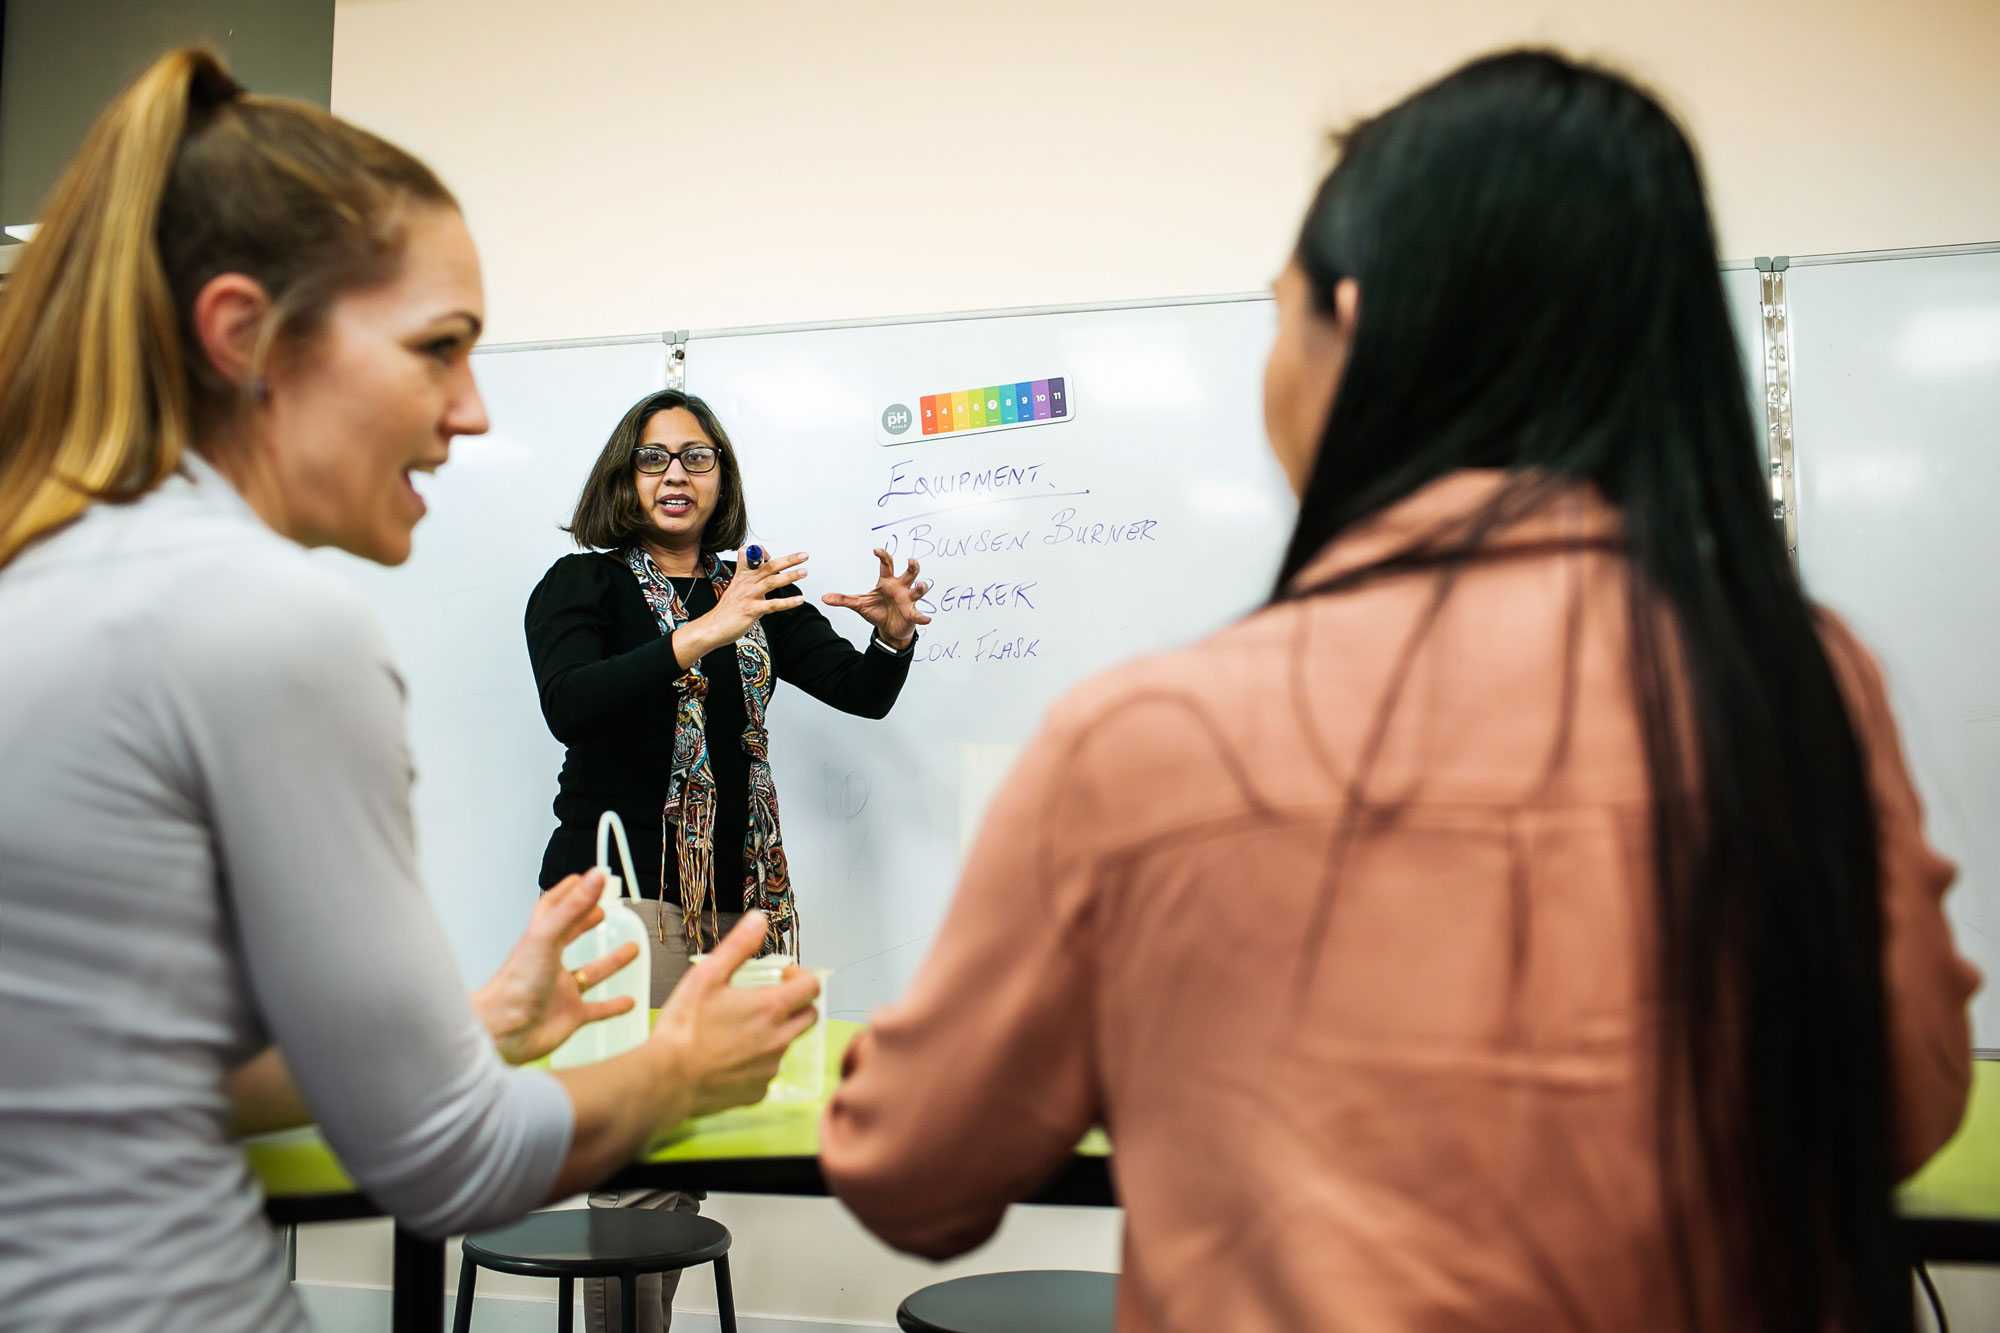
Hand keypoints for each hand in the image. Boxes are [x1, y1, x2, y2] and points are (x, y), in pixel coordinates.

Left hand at [472, 871, 642, 1065]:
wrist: (503, 1031)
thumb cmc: (515, 985)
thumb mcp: (547, 937)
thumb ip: (573, 907)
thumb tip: (596, 876)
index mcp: (540, 940)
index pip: (553, 908)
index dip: (569, 892)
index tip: (586, 879)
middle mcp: (549, 963)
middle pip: (570, 936)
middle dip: (586, 922)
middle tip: (605, 911)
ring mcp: (561, 990)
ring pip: (590, 973)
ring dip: (611, 962)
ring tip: (632, 949)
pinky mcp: (570, 1015)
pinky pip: (597, 1009)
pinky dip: (614, 1006)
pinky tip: (628, 1002)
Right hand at [648, 911, 820, 1117]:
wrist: (666, 1079)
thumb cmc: (684, 1028)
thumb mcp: (707, 975)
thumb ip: (738, 946)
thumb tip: (759, 920)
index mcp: (771, 1008)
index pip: (812, 988)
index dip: (801, 978)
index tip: (783, 977)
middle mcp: (778, 1040)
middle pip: (809, 1017)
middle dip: (795, 1005)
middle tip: (767, 1000)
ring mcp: (769, 1068)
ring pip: (785, 1044)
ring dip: (773, 1033)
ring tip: (738, 1029)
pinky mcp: (757, 1091)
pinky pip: (766, 1072)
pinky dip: (755, 1062)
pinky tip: (729, 1057)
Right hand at [673, 548, 809, 666]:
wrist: (712, 627)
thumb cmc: (727, 610)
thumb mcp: (735, 587)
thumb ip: (746, 575)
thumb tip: (753, 564)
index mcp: (742, 576)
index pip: (754, 557)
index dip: (765, 553)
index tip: (777, 554)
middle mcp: (746, 583)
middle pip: (769, 566)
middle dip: (788, 559)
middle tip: (804, 555)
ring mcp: (748, 596)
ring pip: (772, 581)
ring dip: (790, 576)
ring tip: (803, 572)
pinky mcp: (751, 610)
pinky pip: (772, 605)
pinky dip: (787, 602)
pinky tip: (799, 600)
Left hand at [821, 549, 930, 649]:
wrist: (888, 628)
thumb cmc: (877, 611)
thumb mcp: (858, 604)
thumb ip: (843, 599)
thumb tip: (824, 598)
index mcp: (887, 582)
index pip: (887, 564)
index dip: (883, 556)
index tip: (877, 551)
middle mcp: (900, 587)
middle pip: (909, 573)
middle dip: (912, 566)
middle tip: (911, 561)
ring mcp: (908, 600)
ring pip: (918, 590)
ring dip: (921, 587)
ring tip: (921, 585)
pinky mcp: (912, 614)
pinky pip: (919, 614)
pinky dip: (923, 616)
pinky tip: (926, 618)